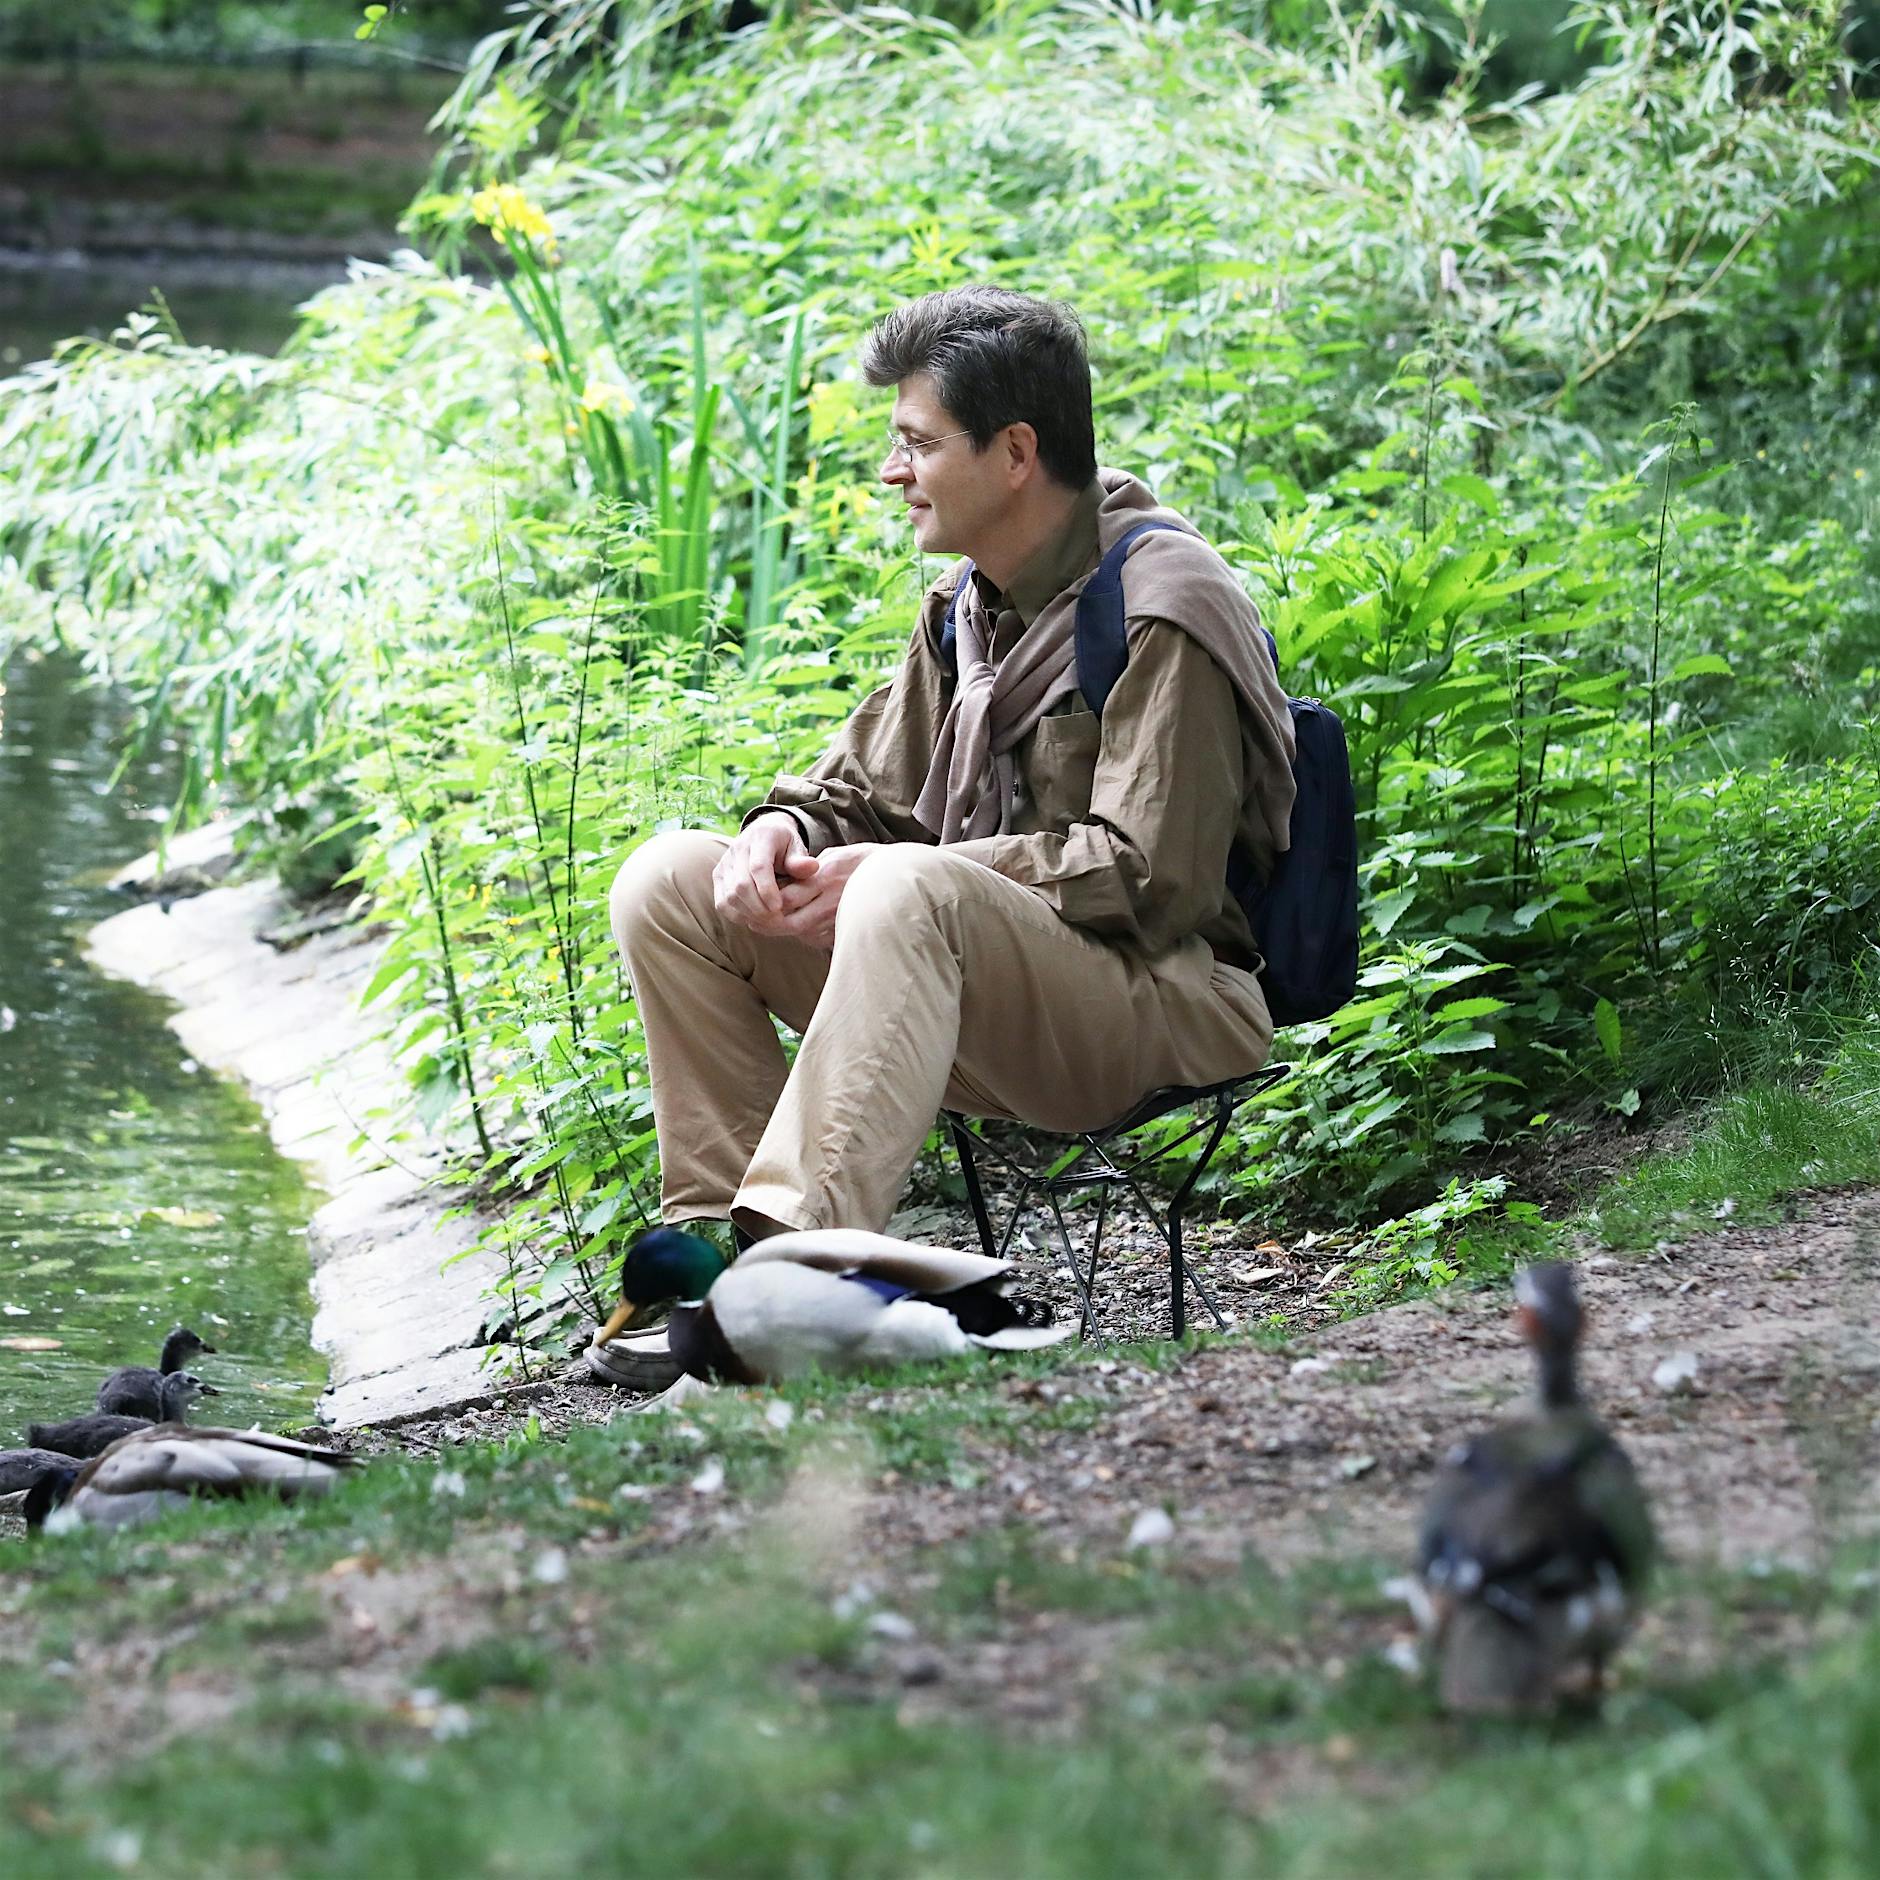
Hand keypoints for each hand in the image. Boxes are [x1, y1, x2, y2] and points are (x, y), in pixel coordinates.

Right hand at [713, 815, 820, 933]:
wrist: (764, 834)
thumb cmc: (785, 846)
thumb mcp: (797, 848)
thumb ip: (801, 862)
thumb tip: (812, 867)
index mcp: (761, 838)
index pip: (758, 867)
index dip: (767, 890)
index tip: (779, 908)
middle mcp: (738, 848)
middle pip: (741, 885)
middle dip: (759, 908)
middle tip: (777, 920)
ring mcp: (725, 863)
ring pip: (729, 896)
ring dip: (749, 914)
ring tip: (768, 921)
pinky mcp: (718, 876)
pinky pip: (722, 902)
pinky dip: (737, 915)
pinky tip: (754, 919)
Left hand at [764, 843, 876, 948]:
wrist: (897, 874)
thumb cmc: (863, 861)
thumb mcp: (835, 855)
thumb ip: (810, 869)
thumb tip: (786, 880)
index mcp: (824, 877)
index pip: (786, 897)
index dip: (767, 903)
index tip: (757, 901)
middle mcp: (831, 899)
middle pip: (790, 922)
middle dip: (770, 924)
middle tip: (757, 921)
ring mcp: (840, 917)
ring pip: (802, 933)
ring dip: (785, 931)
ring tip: (770, 925)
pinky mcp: (847, 928)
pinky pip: (819, 939)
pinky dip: (804, 936)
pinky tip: (797, 929)